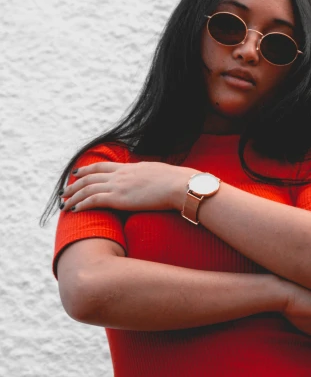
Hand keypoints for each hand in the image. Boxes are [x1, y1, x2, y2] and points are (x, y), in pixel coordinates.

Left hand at [61, 162, 197, 212]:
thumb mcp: (157, 172)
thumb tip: (148, 177)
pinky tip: (75, 210)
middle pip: (90, 176)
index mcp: (129, 167)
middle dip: (75, 184)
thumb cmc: (175, 181)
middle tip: (64, 191)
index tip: (77, 173)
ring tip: (64, 203)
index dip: (87, 169)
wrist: (179, 185)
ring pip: (87, 188)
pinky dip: (82, 204)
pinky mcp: (119, 198)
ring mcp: (119, 185)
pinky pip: (94, 200)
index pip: (102, 166)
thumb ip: (147, 174)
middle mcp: (120, 174)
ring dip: (74, 196)